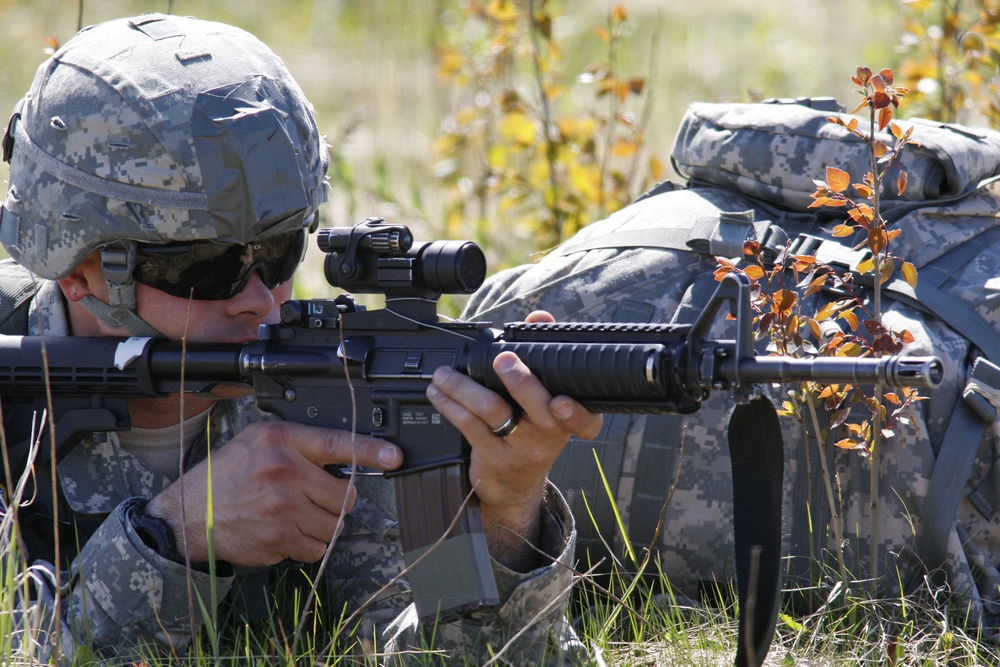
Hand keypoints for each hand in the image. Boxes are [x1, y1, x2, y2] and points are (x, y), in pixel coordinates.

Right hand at [145, 420, 401, 566]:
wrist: (189, 514)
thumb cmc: (227, 474)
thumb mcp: (259, 440)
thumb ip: (301, 444)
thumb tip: (344, 456)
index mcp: (282, 441)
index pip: (336, 443)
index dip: (371, 450)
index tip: (395, 456)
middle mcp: (286, 472)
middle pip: (345, 496)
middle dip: (335, 500)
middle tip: (312, 497)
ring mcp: (284, 508)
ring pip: (334, 525)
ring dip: (322, 524)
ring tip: (294, 514)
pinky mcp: (279, 539)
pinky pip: (316, 548)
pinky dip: (306, 544)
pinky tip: (284, 531)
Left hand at [426, 311, 602, 569]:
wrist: (515, 484)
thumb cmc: (531, 427)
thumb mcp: (545, 397)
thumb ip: (544, 353)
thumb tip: (540, 316)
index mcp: (570, 419)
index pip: (585, 421)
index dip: (576, 414)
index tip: (560, 402)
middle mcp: (550, 435)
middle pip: (537, 406)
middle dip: (519, 380)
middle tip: (501, 358)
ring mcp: (522, 448)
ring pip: (494, 412)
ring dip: (464, 387)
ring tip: (444, 374)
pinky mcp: (494, 458)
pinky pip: (469, 426)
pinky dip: (450, 405)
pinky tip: (438, 392)